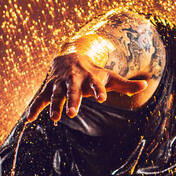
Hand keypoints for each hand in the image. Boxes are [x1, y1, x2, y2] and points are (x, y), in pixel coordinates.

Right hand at [25, 52, 146, 123]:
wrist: (70, 56)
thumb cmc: (93, 71)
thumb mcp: (109, 76)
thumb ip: (126, 84)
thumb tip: (146, 84)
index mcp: (89, 77)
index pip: (96, 83)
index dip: (99, 89)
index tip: (103, 97)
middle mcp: (73, 79)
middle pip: (73, 90)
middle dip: (72, 100)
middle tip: (73, 113)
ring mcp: (59, 84)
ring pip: (56, 95)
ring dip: (54, 106)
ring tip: (55, 119)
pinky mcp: (48, 89)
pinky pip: (39, 99)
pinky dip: (34, 108)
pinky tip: (29, 119)